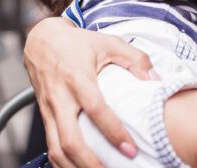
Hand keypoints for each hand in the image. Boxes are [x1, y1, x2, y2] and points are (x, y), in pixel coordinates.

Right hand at [23, 17, 153, 166]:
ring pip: (56, 149)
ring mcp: (49, 109)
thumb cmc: (76, 43)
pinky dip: (62, 164)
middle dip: (90, 163)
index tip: (130, 149)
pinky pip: (50, 146)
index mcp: (77, 78)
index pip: (94, 109)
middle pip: (69, 140)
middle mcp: (60, 97)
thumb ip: (135, 59)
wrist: (41, 40)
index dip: (112, 131)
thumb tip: (155, 81)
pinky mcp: (44, 116)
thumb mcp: (108, 43)